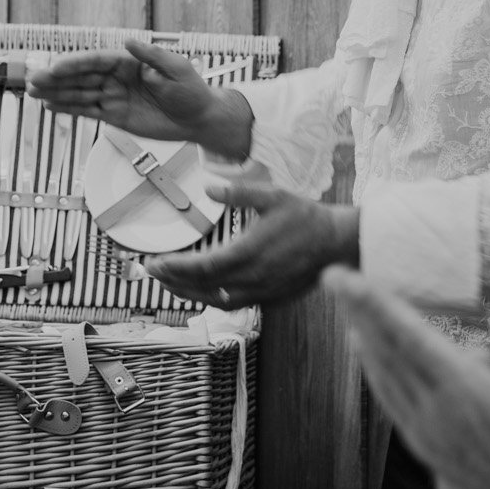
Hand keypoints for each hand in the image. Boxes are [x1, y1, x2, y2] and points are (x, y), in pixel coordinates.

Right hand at [26, 39, 251, 156]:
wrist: (199, 118)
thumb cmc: (192, 90)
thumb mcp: (177, 69)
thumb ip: (153, 56)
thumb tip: (128, 42)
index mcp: (129, 61)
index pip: (96, 60)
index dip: (75, 64)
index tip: (57, 67)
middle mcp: (117, 77)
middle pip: (81, 76)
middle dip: (57, 77)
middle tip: (33, 79)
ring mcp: (113, 96)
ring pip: (79, 93)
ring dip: (56, 92)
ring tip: (33, 92)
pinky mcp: (114, 115)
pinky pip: (87, 110)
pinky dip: (68, 108)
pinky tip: (50, 106)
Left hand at [148, 184, 357, 307]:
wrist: (338, 243)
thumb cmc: (306, 218)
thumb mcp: (272, 196)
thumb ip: (237, 192)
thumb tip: (207, 184)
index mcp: (249, 253)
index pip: (200, 268)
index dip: (173, 267)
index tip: (153, 261)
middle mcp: (252, 278)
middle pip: (202, 288)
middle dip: (172, 281)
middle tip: (151, 271)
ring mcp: (262, 292)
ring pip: (216, 301)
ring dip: (189, 293)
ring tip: (170, 283)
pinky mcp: (270, 299)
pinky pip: (234, 304)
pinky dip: (212, 298)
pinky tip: (203, 290)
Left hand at [325, 267, 489, 488]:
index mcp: (462, 391)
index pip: (410, 339)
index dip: (378, 307)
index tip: (351, 279)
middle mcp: (432, 409)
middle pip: (387, 350)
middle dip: (359, 310)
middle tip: (332, 274)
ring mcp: (422, 427)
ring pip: (382, 372)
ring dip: (361, 333)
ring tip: (344, 299)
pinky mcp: (421, 441)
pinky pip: (387, 395)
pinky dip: (371, 366)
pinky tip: (362, 347)